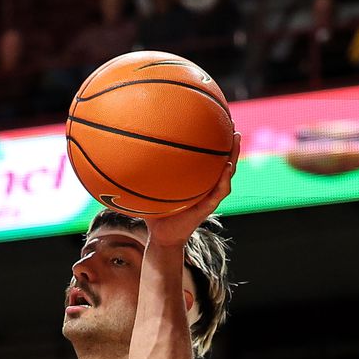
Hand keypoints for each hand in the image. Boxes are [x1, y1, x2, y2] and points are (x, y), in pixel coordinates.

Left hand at [145, 132, 240, 246]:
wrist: (161, 237)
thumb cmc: (155, 214)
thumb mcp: (148, 191)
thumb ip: (141, 174)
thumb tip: (123, 154)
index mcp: (196, 180)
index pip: (208, 158)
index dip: (214, 142)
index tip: (215, 121)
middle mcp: (205, 185)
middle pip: (223, 160)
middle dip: (229, 142)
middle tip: (231, 124)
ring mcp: (209, 196)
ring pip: (227, 173)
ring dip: (233, 156)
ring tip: (236, 140)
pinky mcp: (208, 207)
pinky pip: (220, 191)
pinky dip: (224, 179)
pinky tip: (227, 168)